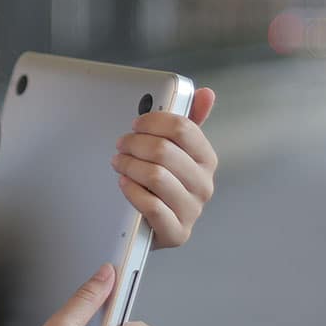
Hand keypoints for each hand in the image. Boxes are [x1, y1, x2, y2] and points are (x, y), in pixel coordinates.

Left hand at [111, 87, 217, 248]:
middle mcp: (204, 184)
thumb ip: (188, 120)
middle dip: (135, 143)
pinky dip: (132, 191)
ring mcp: (192, 210)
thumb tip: (206, 94)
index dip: (153, 121)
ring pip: (156, 176)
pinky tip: (124, 183)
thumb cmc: (164, 181)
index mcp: (207, 159)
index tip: (136, 123)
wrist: (154, 223)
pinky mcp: (177, 232)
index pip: (184, 129)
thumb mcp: (176, 150)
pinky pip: (151, 206)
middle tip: (121, 143)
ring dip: (129, 165)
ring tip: (119, 162)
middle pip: (164, 150)